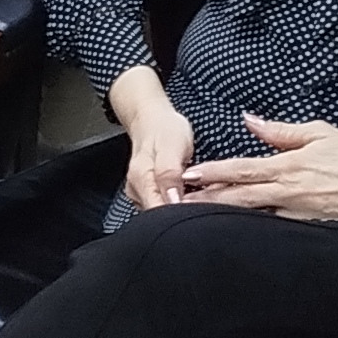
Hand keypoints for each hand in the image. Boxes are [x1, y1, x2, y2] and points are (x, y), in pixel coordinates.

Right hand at [115, 69, 196, 209]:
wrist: (153, 119)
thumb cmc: (165, 129)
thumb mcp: (172, 146)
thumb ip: (170, 174)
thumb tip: (173, 201)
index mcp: (140, 179)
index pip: (157, 214)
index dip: (178, 217)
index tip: (197, 211)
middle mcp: (136, 190)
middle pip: (158, 219)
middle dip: (180, 216)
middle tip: (200, 202)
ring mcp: (140, 193)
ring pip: (160, 215)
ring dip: (179, 211)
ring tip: (194, 195)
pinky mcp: (147, 194)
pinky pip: (162, 207)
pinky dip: (176, 205)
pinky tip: (186, 195)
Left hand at [172, 114, 337, 221]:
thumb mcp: (318, 133)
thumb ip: (280, 131)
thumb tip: (249, 120)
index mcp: (289, 167)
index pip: (243, 170)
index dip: (214, 173)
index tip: (190, 174)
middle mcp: (289, 193)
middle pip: (240, 198)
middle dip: (209, 199)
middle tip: (180, 202)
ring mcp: (297, 213)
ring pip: (253, 215)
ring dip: (225, 215)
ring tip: (196, 217)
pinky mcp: (307, 226)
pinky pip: (273, 226)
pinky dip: (251, 227)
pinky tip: (233, 230)